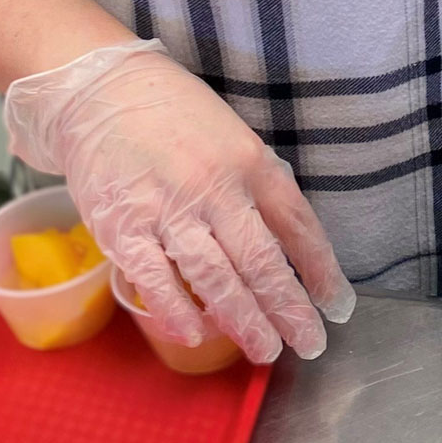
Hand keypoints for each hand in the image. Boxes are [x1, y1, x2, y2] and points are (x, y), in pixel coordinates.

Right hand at [3, 40, 354, 363]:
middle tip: (308, 344)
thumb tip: (291, 245)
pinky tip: (199, 334)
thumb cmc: (177, 118)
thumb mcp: (236, 139)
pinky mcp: (122, 226)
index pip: (298, 225)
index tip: (338, 307)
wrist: (103, 91)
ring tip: (266, 350)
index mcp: (251, 163)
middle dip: (289, 309)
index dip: (322, 271)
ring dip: (245, 320)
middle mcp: (215, 187)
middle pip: (261, 260)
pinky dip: (178, 312)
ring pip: (215, 277)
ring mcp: (167, 209)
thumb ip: (261, 189)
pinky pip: (155, 280)